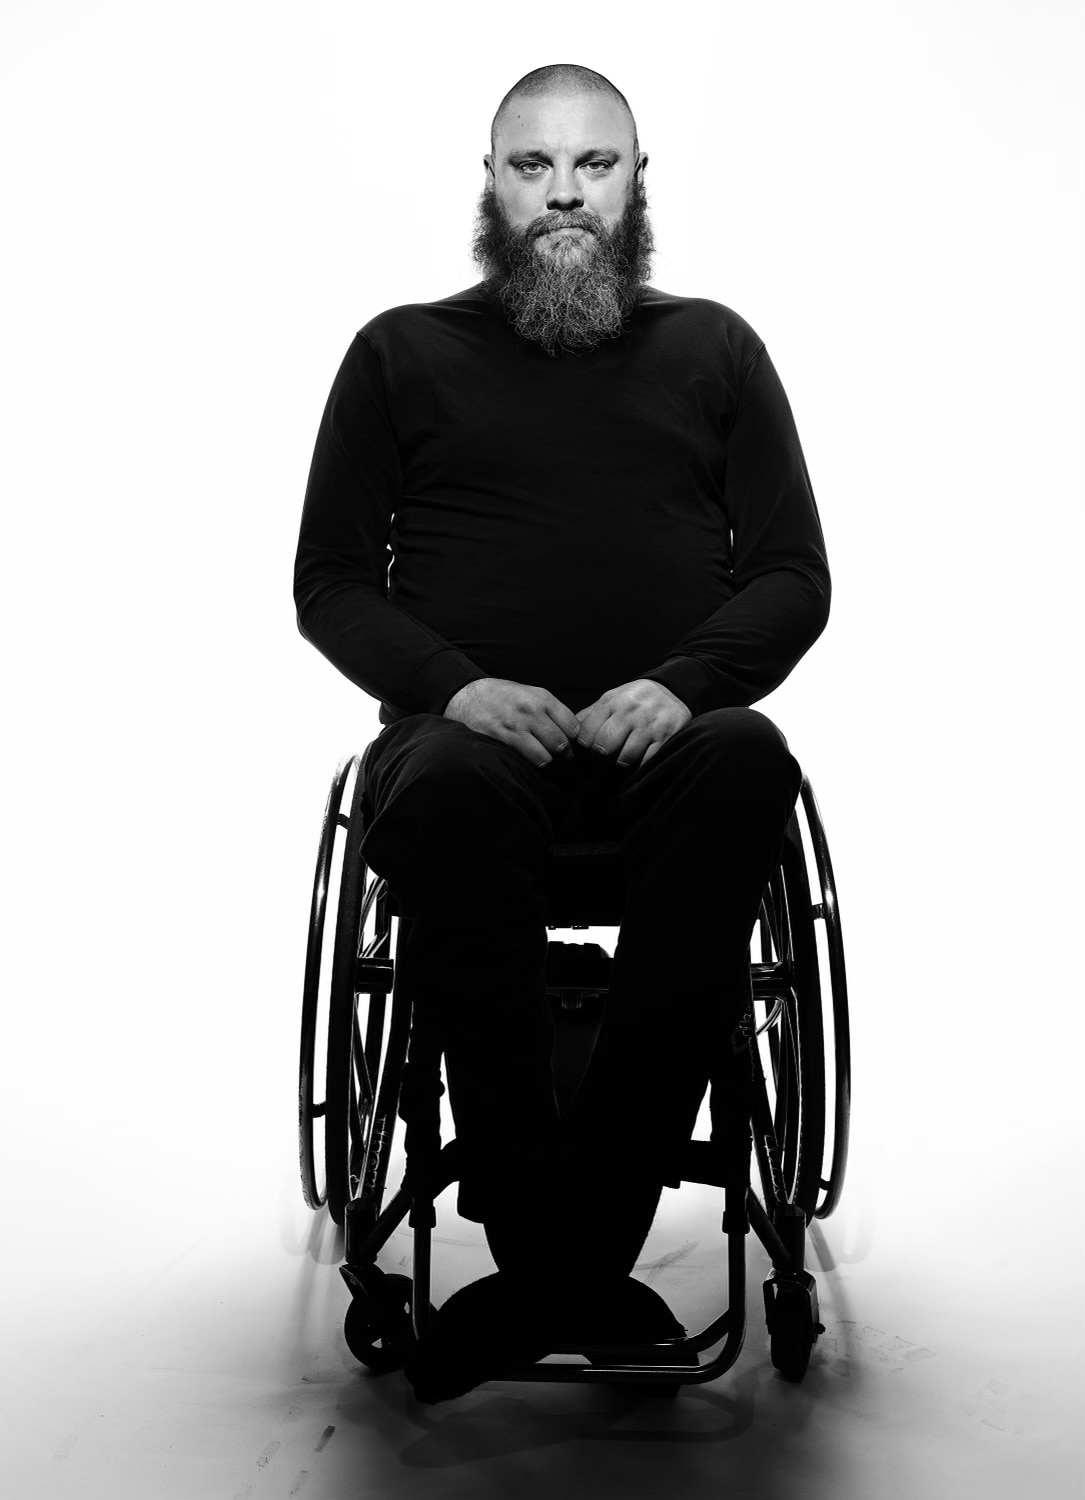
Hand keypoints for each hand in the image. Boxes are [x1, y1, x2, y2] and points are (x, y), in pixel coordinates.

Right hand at [443, 678, 579, 766]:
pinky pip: (525, 761)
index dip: (575, 741)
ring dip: (547, 764)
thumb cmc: (505, 697)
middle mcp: (531, 711)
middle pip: (561, 745)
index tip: (571, 747)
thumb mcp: (532, 694)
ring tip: (545, 764)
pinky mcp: (501, 739)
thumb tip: (574, 735)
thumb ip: (552, 711)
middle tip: (562, 762)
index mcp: (543, 699)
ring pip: (546, 758)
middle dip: (564, 757)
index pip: (573, 728)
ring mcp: (515, 726)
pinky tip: (528, 763)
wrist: (469, 695)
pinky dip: (530, 766)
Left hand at [575, 679, 691, 767]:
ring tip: (614, 777)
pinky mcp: (665, 737)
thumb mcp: (611, 700)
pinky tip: (634, 772)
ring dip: (617, 773)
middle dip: (598, 765)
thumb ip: (590, 716)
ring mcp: (648, 725)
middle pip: (603, 748)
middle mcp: (628, 712)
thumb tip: (569, 737)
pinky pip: (647, 762)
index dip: (582, 753)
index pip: (586, 734)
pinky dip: (638, 771)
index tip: (584, 761)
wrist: (673, 689)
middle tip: (598, 774)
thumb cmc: (634, 700)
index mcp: (610, 702)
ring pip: (624, 759)